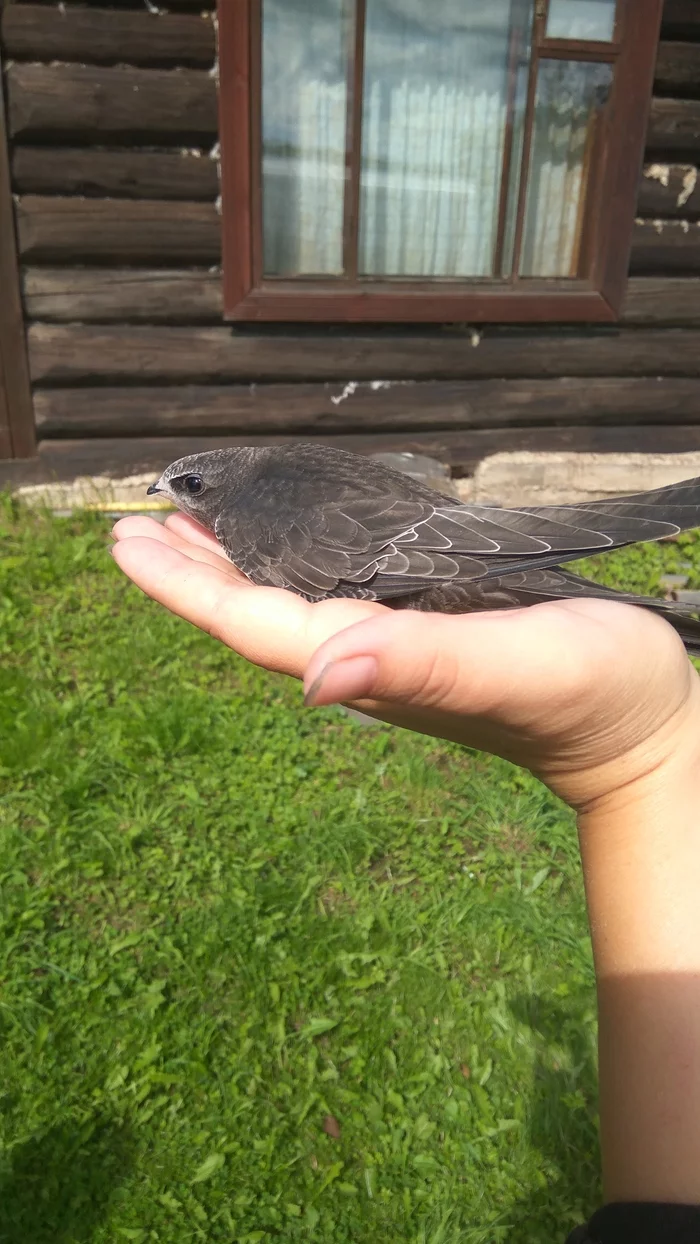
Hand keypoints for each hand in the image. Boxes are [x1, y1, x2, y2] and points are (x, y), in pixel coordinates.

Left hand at [111, 512, 699, 810]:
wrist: (641, 724)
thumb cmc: (595, 697)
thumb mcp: (520, 668)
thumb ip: (426, 667)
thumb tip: (314, 676)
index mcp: (378, 662)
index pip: (257, 625)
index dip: (188, 586)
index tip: (129, 539)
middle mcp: (373, 655)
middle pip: (259, 613)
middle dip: (193, 570)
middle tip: (135, 520)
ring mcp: (399, 645)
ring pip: (294, 600)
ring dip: (235, 563)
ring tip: (187, 522)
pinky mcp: (429, 630)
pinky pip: (338, 591)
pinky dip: (296, 559)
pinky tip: (287, 539)